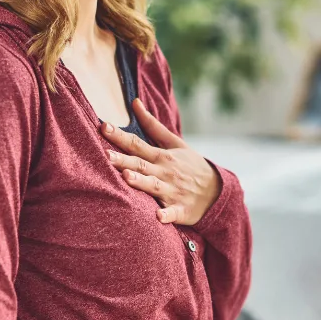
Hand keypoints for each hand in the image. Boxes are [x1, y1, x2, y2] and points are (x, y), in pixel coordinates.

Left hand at [100, 97, 221, 225]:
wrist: (217, 191)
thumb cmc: (191, 165)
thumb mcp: (175, 143)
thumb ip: (152, 125)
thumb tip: (134, 102)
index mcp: (162, 156)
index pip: (137, 144)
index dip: (120, 136)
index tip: (103, 127)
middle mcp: (164, 173)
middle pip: (140, 165)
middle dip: (123, 160)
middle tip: (105, 155)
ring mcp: (172, 191)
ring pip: (153, 186)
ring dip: (140, 182)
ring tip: (126, 178)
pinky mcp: (180, 210)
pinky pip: (172, 213)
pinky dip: (166, 215)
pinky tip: (158, 216)